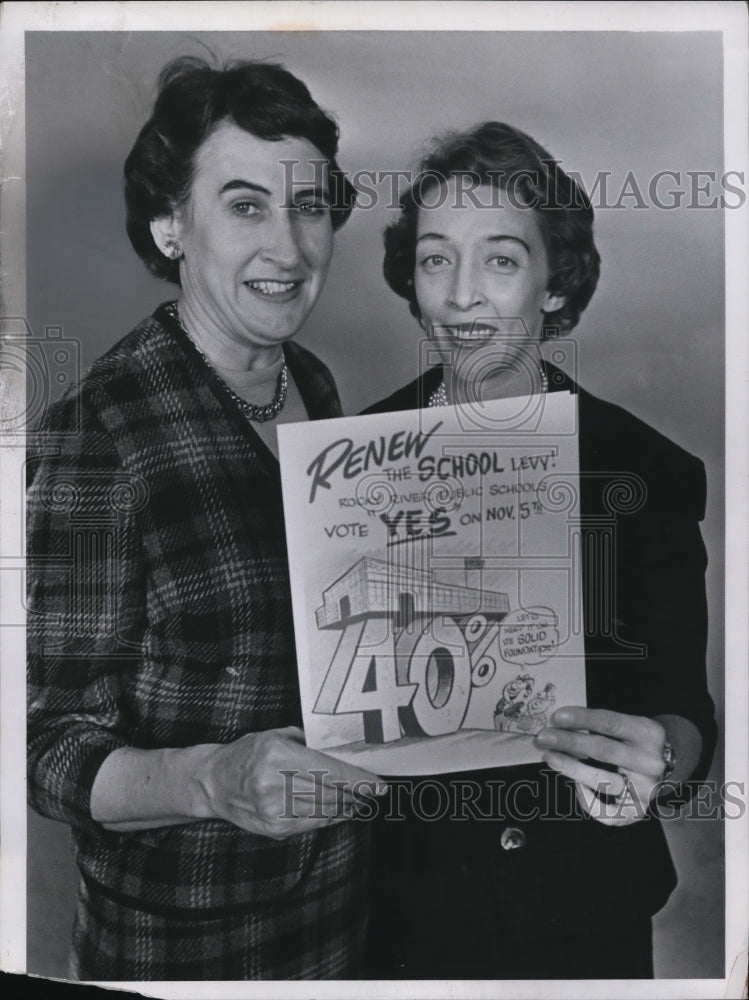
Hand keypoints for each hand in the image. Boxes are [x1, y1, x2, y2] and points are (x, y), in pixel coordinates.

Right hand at [195, 726, 385, 838]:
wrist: (213, 782)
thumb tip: (343, 751)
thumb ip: (306, 742)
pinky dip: (330, 818)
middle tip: (373, 792)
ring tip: (360, 800)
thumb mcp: (274, 735)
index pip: (329, 771)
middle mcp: (274, 783)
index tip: (379, 785)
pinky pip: (312, 823)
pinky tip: (341, 811)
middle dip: (357, 794)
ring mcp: (273, 809)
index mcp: (277, 755)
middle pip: (330, 792)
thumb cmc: (247, 753)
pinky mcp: (273, 827)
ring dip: (347, 806)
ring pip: (324, 810)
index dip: (358, 781)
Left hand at [534, 707, 667, 825]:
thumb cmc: (634, 741)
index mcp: (647, 733)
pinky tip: (576, 786)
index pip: (611, 723)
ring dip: (571, 768)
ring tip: (550, 757)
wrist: (667, 766)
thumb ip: (600, 725)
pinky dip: (588, 801)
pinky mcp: (637, 810)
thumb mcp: (627, 725)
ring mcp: (645, 789)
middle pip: (604, 750)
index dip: (582, 719)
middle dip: (569, 742)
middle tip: (543, 737)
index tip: (556, 717)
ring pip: (603, 781)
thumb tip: (560, 724)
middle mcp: (649, 762)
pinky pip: (608, 813)